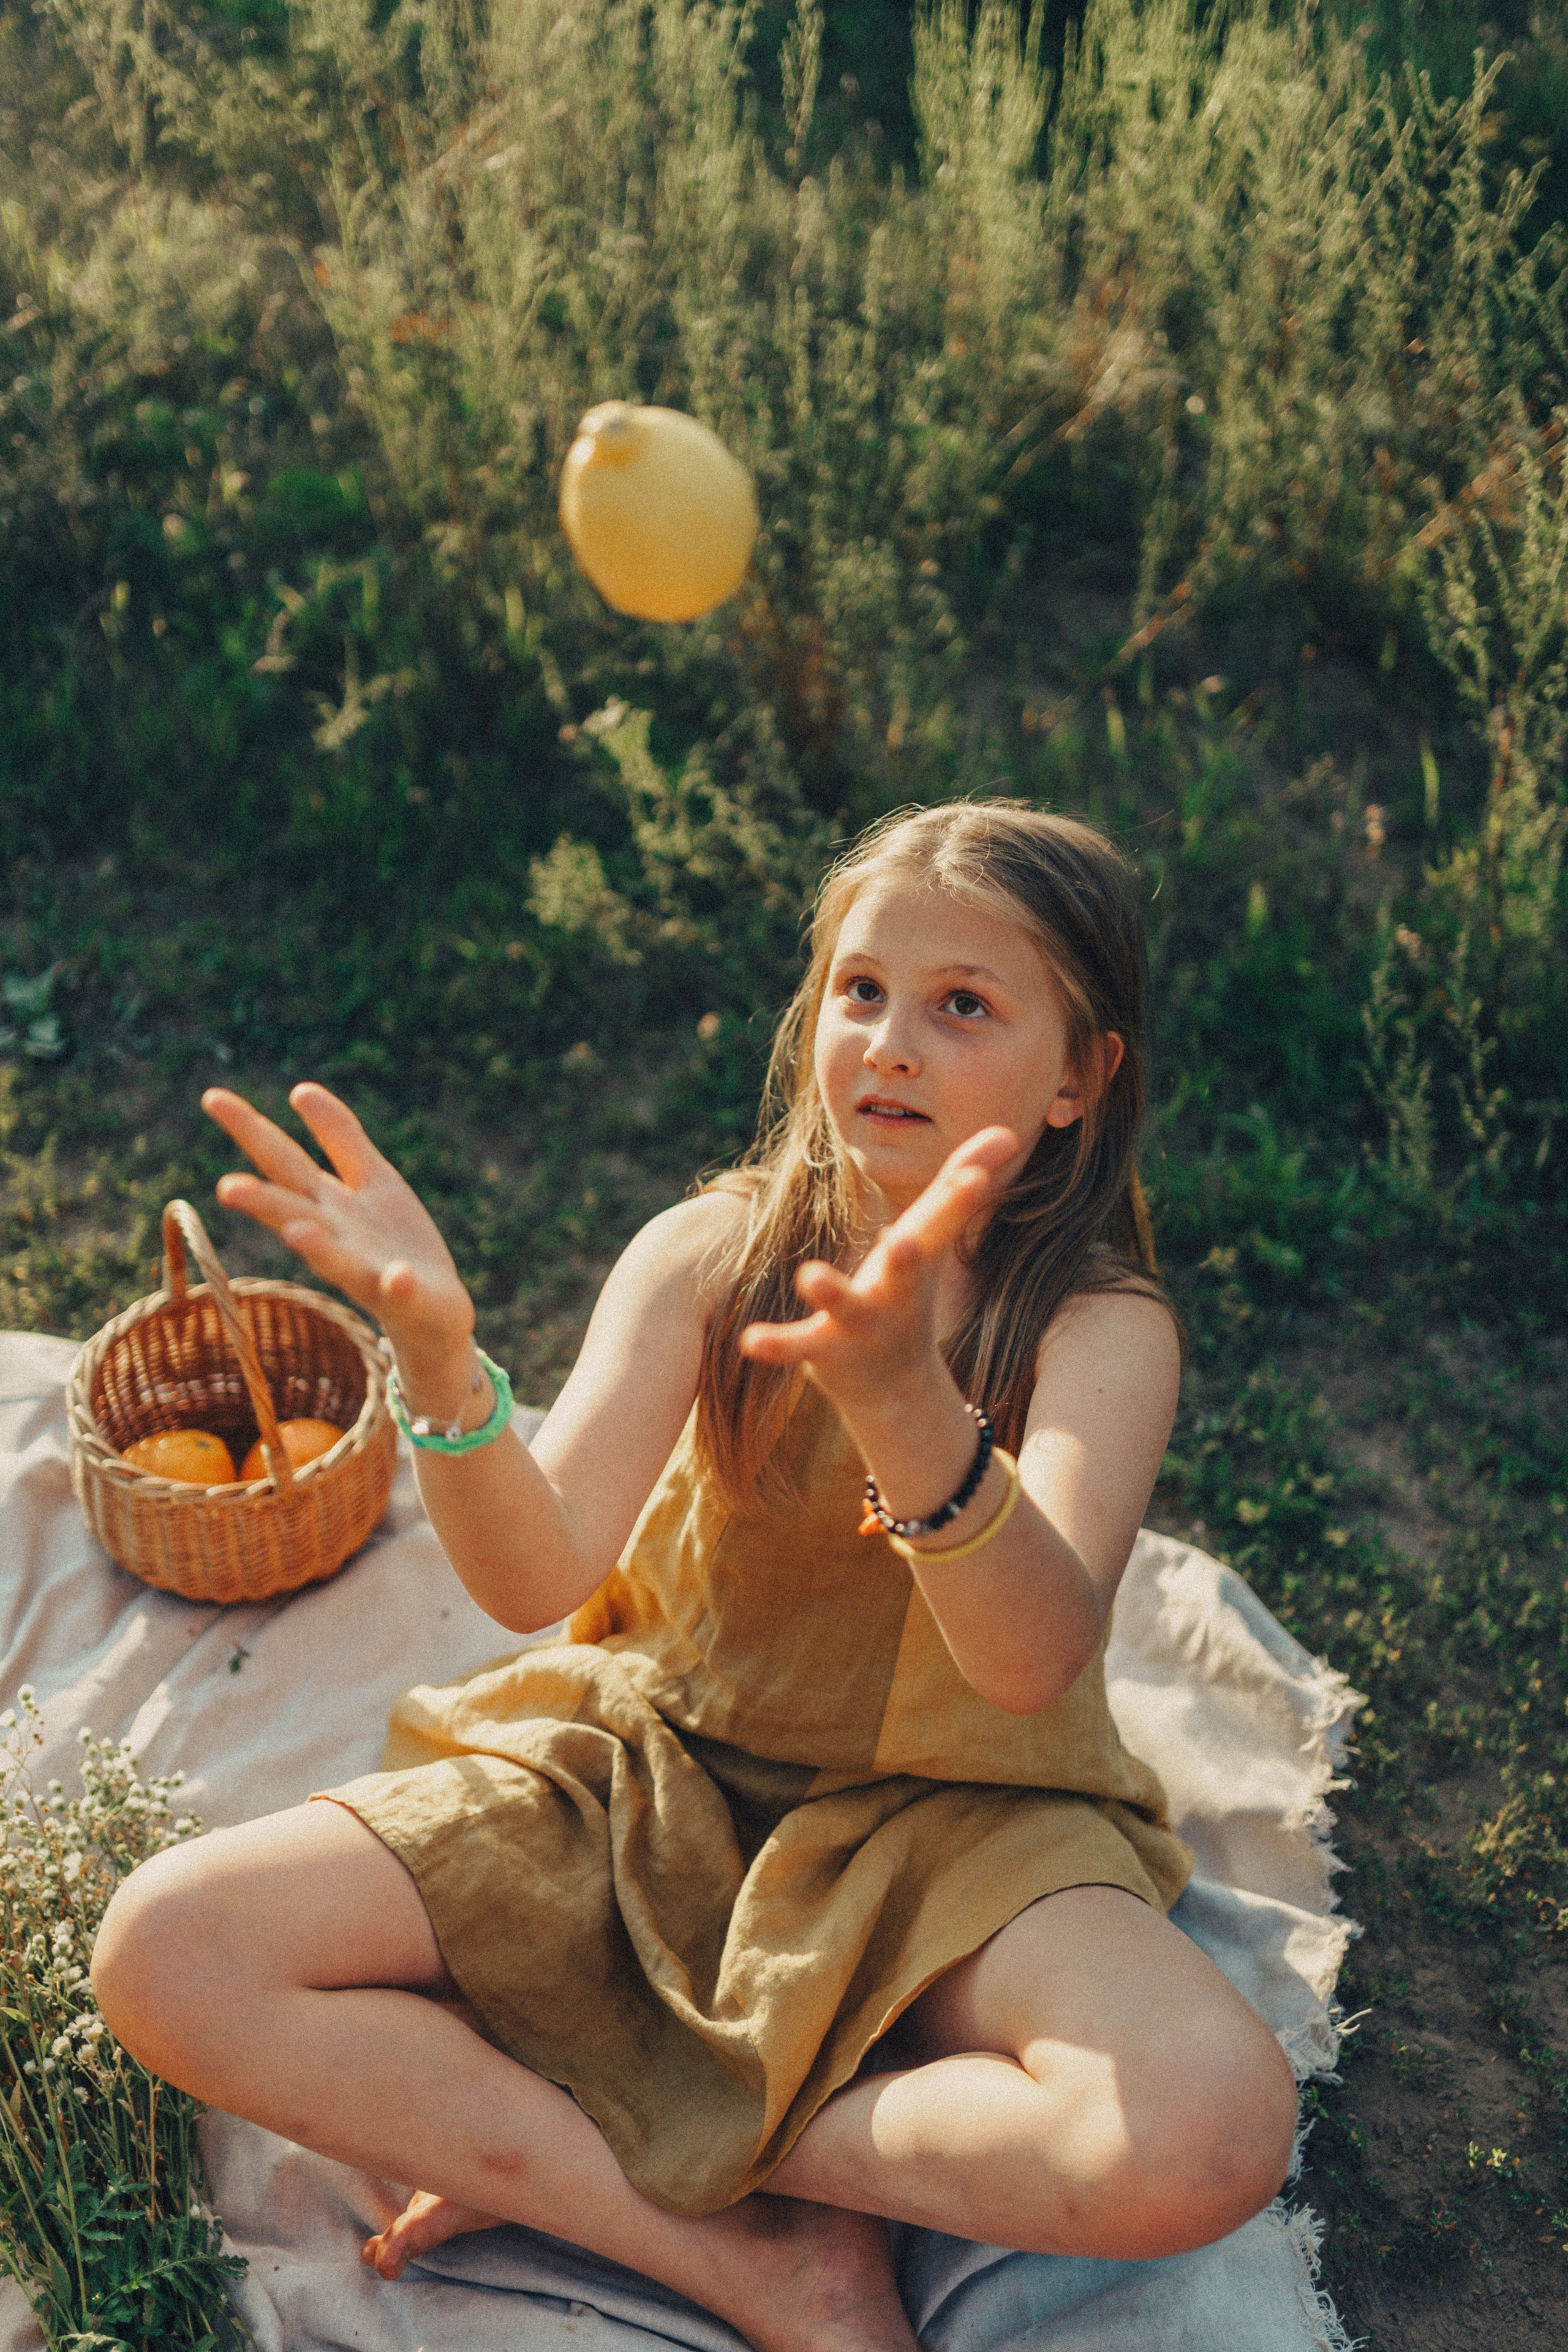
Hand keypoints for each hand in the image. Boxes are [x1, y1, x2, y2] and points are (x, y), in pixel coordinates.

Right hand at [203, 1084, 475, 1402]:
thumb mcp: (372, 1178)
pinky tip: (397, 1276)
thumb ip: (340, 1136)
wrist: (431, 1313)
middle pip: (294, 1211)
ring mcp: (368, 1270)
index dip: (250, 1128)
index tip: (211, 1097)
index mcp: (329, 1203)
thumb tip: (299, 1089)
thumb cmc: (392, 1243)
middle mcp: (337, 1236)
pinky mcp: (405, 1297)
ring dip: (316, 1246)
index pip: (282, 1160)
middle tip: (226, 1186)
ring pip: (334, 1259)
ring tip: (296, 1233)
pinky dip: (398, 1284)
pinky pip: (400, 1291)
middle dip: (261, 1200)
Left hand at [737, 1126, 1016, 1413]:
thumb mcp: (932, 1237)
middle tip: (903, 1239)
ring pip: (848, 1307)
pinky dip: (778, 1344)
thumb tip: (1009, 1131)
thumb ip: (959, 1186)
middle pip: (907, 1272)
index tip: (977, 1174)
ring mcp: (862, 1325)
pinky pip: (799, 1347)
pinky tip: (751, 1339)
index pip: (945, 1220)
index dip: (962, 1195)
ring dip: (831, 1292)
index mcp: (920, 1257)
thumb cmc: (910, 1291)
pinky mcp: (824, 1350)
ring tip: (808, 1274)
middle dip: (908, 1257)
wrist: (896, 1388)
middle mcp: (898, 1293)